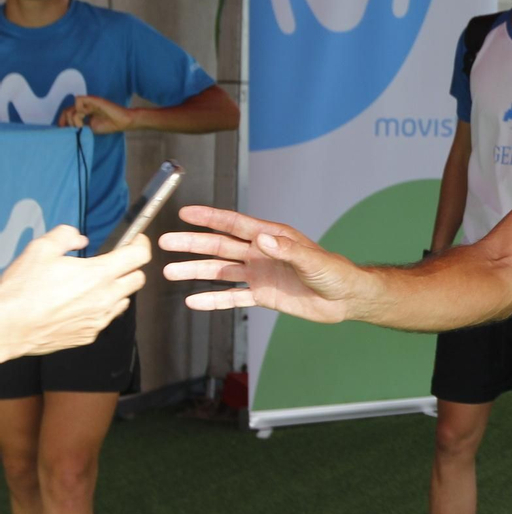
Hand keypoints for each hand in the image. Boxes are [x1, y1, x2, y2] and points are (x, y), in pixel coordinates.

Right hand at [0, 227, 148, 359]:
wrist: (6, 327)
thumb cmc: (21, 290)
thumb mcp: (40, 249)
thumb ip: (65, 236)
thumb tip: (80, 239)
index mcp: (99, 274)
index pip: (139, 256)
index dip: (141, 244)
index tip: (136, 240)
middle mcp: (105, 298)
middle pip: (138, 279)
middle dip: (131, 267)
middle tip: (115, 262)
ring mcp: (99, 320)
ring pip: (124, 300)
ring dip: (117, 290)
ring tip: (93, 285)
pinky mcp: (89, 335)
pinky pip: (106, 318)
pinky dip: (101, 309)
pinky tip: (81, 304)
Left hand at [57, 95, 138, 133]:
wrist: (123, 121)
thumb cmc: (110, 125)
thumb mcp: (91, 128)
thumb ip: (80, 126)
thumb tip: (68, 129)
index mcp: (85, 111)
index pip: (68, 112)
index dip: (62, 120)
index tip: (62, 129)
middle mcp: (85, 105)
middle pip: (67, 110)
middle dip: (66, 121)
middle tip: (74, 129)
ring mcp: (89, 102)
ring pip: (71, 107)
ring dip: (73, 119)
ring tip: (81, 126)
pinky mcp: (93, 99)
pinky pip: (78, 100)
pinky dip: (78, 110)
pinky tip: (84, 117)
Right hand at [159, 205, 363, 323]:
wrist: (345, 298)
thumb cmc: (334, 272)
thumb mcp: (312, 260)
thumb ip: (286, 250)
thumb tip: (261, 239)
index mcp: (272, 238)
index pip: (234, 224)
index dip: (210, 217)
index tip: (185, 213)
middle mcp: (261, 253)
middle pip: (220, 247)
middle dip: (192, 244)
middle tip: (164, 242)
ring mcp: (260, 274)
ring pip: (221, 271)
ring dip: (196, 271)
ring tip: (169, 272)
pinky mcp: (263, 295)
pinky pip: (232, 298)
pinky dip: (213, 299)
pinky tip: (193, 300)